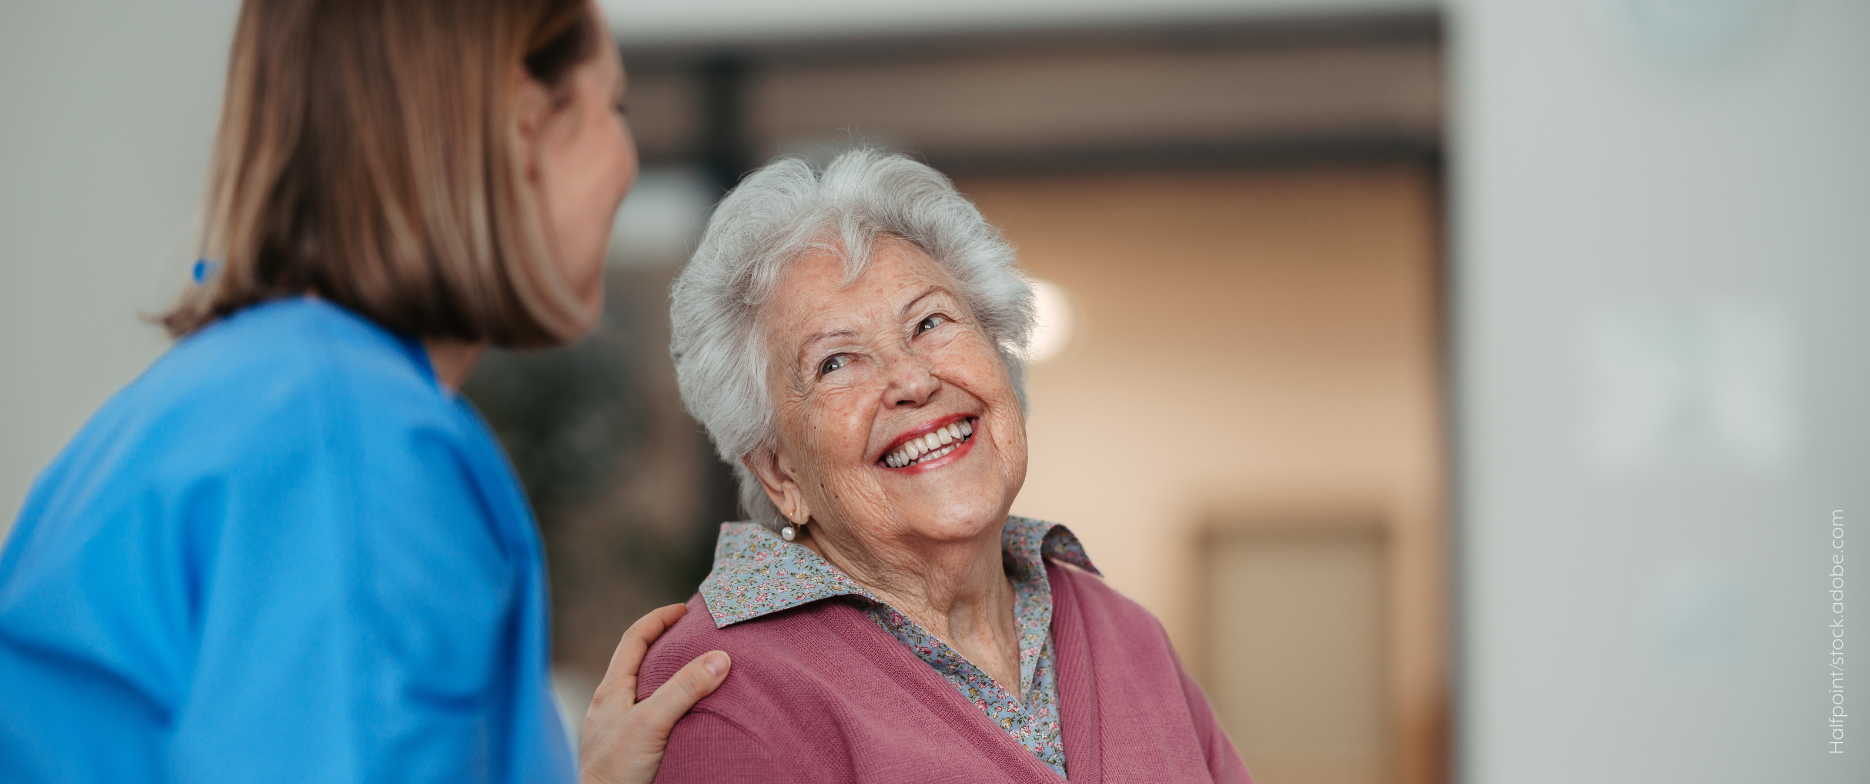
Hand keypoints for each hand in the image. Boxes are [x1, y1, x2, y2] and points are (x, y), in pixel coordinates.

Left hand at [578, 603, 730, 783]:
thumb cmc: (617, 768)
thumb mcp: (653, 721)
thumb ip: (683, 689)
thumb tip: (719, 657)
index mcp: (611, 689)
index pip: (634, 639)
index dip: (659, 619)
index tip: (684, 610)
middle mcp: (611, 703)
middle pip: (638, 660)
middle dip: (666, 642)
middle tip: (694, 635)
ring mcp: (616, 725)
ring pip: (643, 688)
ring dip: (667, 673)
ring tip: (694, 669)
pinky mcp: (626, 746)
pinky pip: (648, 711)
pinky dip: (666, 701)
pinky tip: (682, 712)